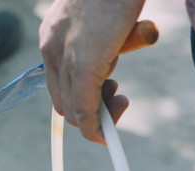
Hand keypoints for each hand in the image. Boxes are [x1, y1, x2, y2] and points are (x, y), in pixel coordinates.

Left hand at [39, 0, 148, 142]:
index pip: (60, 80)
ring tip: (122, 99)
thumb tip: (142, 35)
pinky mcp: (85, 66)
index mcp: (54, 33)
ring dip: (100, 116)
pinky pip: (85, 111)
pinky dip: (96, 129)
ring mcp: (66, 58)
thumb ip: (115, 32)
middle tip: (120, 100)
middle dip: (92, 111)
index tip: (108, 94)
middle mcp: (51, 47)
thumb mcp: (113, 12)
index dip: (82, 97)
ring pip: (73, 109)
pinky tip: (107, 136)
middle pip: (63, 100)